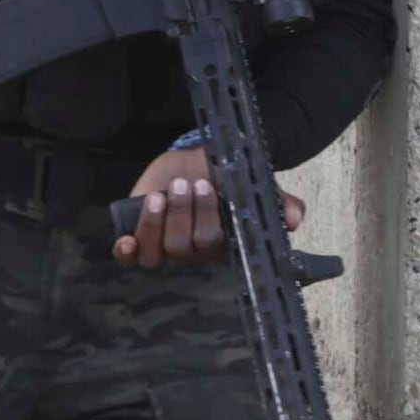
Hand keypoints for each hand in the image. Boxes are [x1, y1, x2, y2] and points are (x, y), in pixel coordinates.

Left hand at [113, 143, 302, 269]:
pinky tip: (126, 239)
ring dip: (158, 223)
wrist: (197, 162)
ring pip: (158, 252)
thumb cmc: (226, 178)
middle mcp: (192, 250)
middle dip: (187, 214)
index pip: (216, 248)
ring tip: (164, 194)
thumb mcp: (254, 186)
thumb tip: (293, 218)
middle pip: (186, 247)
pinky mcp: (140, 236)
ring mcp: (164, 244)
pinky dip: (127, 250)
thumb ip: (277, 202)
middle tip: (191, 183)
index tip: (214, 190)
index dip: (210, 224)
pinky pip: (130, 257)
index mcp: (221, 243)